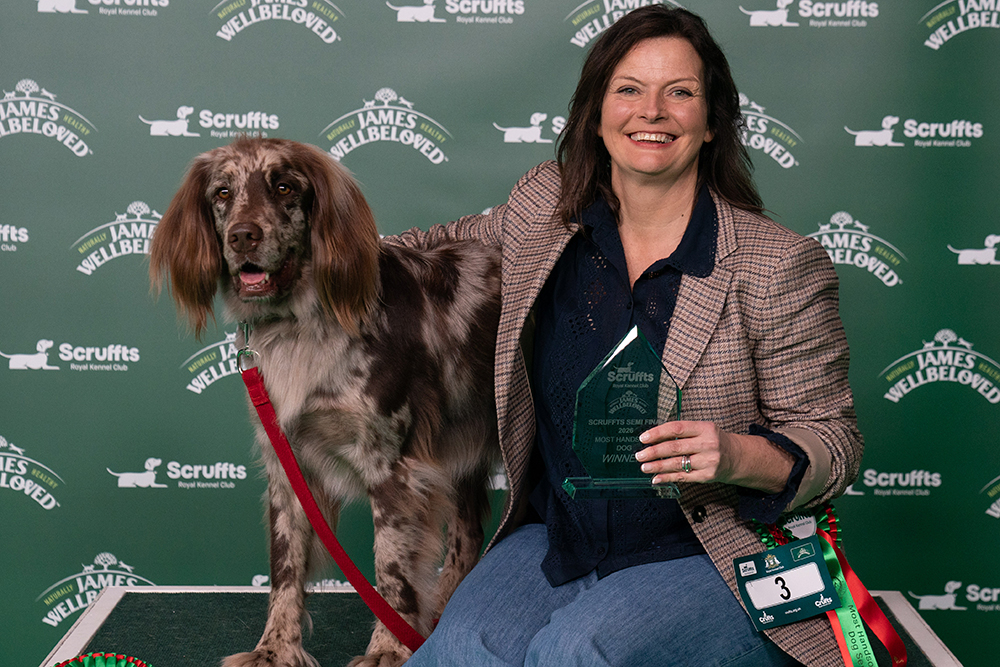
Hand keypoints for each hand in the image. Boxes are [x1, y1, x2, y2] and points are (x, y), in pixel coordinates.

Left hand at [635, 421, 791, 492]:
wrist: (737, 457)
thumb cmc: (714, 441)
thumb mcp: (702, 430)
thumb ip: (682, 432)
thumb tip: (653, 437)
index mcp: (704, 428)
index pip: (677, 428)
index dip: (658, 433)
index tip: (643, 438)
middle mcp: (708, 444)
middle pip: (674, 447)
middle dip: (653, 451)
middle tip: (639, 454)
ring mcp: (708, 461)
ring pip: (677, 463)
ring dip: (657, 466)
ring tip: (644, 466)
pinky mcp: (707, 476)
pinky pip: (683, 477)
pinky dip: (667, 478)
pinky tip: (656, 478)